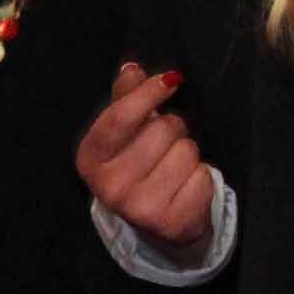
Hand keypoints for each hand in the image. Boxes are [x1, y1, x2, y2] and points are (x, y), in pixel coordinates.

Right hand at [76, 62, 215, 253]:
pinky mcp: (171, 222)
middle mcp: (109, 187)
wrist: (155, 223)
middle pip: (161, 130)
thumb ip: (126, 99)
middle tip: (166, 143)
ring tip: (175, 167)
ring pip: (186, 151)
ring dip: (188, 153)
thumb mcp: (125, 134)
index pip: (120, 117)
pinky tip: (185, 186)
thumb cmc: (139, 168)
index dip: (148, 93)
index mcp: (91, 159)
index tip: (171, 80)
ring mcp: (139, 208)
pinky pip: (202, 176)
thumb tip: (131, 70)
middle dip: (172, 128)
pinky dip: (201, 176)